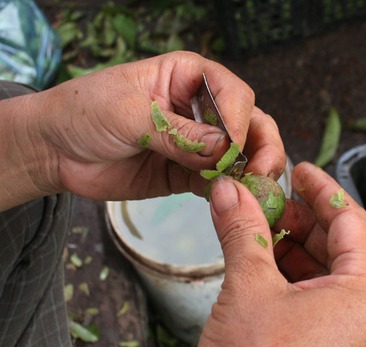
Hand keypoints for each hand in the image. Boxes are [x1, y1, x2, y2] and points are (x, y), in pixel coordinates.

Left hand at [0, 51, 283, 208]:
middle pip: (250, 123)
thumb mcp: (130, 113)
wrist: (56, 151)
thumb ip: (177, 131)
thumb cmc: (86, 112)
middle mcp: (200, 109)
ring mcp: (197, 144)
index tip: (231, 145)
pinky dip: (229, 193)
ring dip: (250, 173)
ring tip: (251, 192)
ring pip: (241, 156)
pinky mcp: (188, 174)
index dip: (239, 118)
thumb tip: (224, 148)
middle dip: (262, 147)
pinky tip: (230, 203)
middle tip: (262, 172)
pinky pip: (219, 183)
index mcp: (189, 77)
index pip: (234, 94)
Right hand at [194, 162, 365, 346]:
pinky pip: (328, 300)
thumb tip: (228, 189)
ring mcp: (362, 339)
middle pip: (344, 246)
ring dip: (297, 248)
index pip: (352, 221)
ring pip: (334, 274)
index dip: (320, 188)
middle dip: (302, 220)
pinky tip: (266, 265)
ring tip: (259, 232)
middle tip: (265, 202)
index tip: (296, 169)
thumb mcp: (248, 287)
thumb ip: (243, 229)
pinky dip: (299, 278)